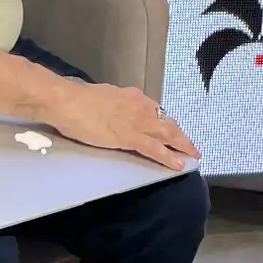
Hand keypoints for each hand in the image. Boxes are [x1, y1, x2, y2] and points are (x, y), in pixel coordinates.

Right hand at [47, 80, 200, 169]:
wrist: (68, 101)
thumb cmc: (79, 100)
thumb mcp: (105, 98)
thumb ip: (116, 104)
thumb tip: (117, 111)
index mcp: (133, 97)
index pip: (157, 111)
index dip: (168, 123)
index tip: (175, 130)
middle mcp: (140, 107)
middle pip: (167, 123)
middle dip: (181, 136)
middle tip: (192, 146)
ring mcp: (137, 122)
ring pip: (167, 135)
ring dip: (182, 146)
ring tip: (194, 155)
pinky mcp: (129, 137)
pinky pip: (154, 149)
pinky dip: (168, 157)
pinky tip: (178, 164)